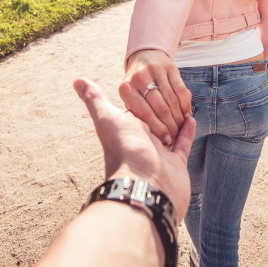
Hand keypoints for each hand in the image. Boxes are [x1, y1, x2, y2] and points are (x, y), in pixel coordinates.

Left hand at [73, 77, 194, 219]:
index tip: (147, 83)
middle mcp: (142, 141)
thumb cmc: (124, 150)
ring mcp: (159, 153)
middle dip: (160, 109)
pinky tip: (191, 117)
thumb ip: (94, 99)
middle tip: (168, 92)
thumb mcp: (107, 118)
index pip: (136, 108)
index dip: (141, 97)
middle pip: (153, 120)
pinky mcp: (176, 162)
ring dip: (175, 118)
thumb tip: (76, 80)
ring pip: (169, 131)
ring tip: (182, 104)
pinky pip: (182, 143)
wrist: (144, 186)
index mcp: (127, 129)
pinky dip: (187, 130)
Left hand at [119, 49, 192, 146]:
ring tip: (181, 129)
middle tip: (176, 137)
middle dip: (170, 126)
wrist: (144, 56)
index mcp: (126, 88)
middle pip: (160, 108)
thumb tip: (152, 136)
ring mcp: (156, 70)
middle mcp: (139, 77)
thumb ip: (133, 114)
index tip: (165, 140)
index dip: (157, 129)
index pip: (144, 113)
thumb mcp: (128, 97)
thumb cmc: (136, 87)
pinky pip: (181, 90)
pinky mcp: (171, 67)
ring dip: (179, 118)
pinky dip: (186, 105)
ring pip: (172, 100)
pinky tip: (187, 115)